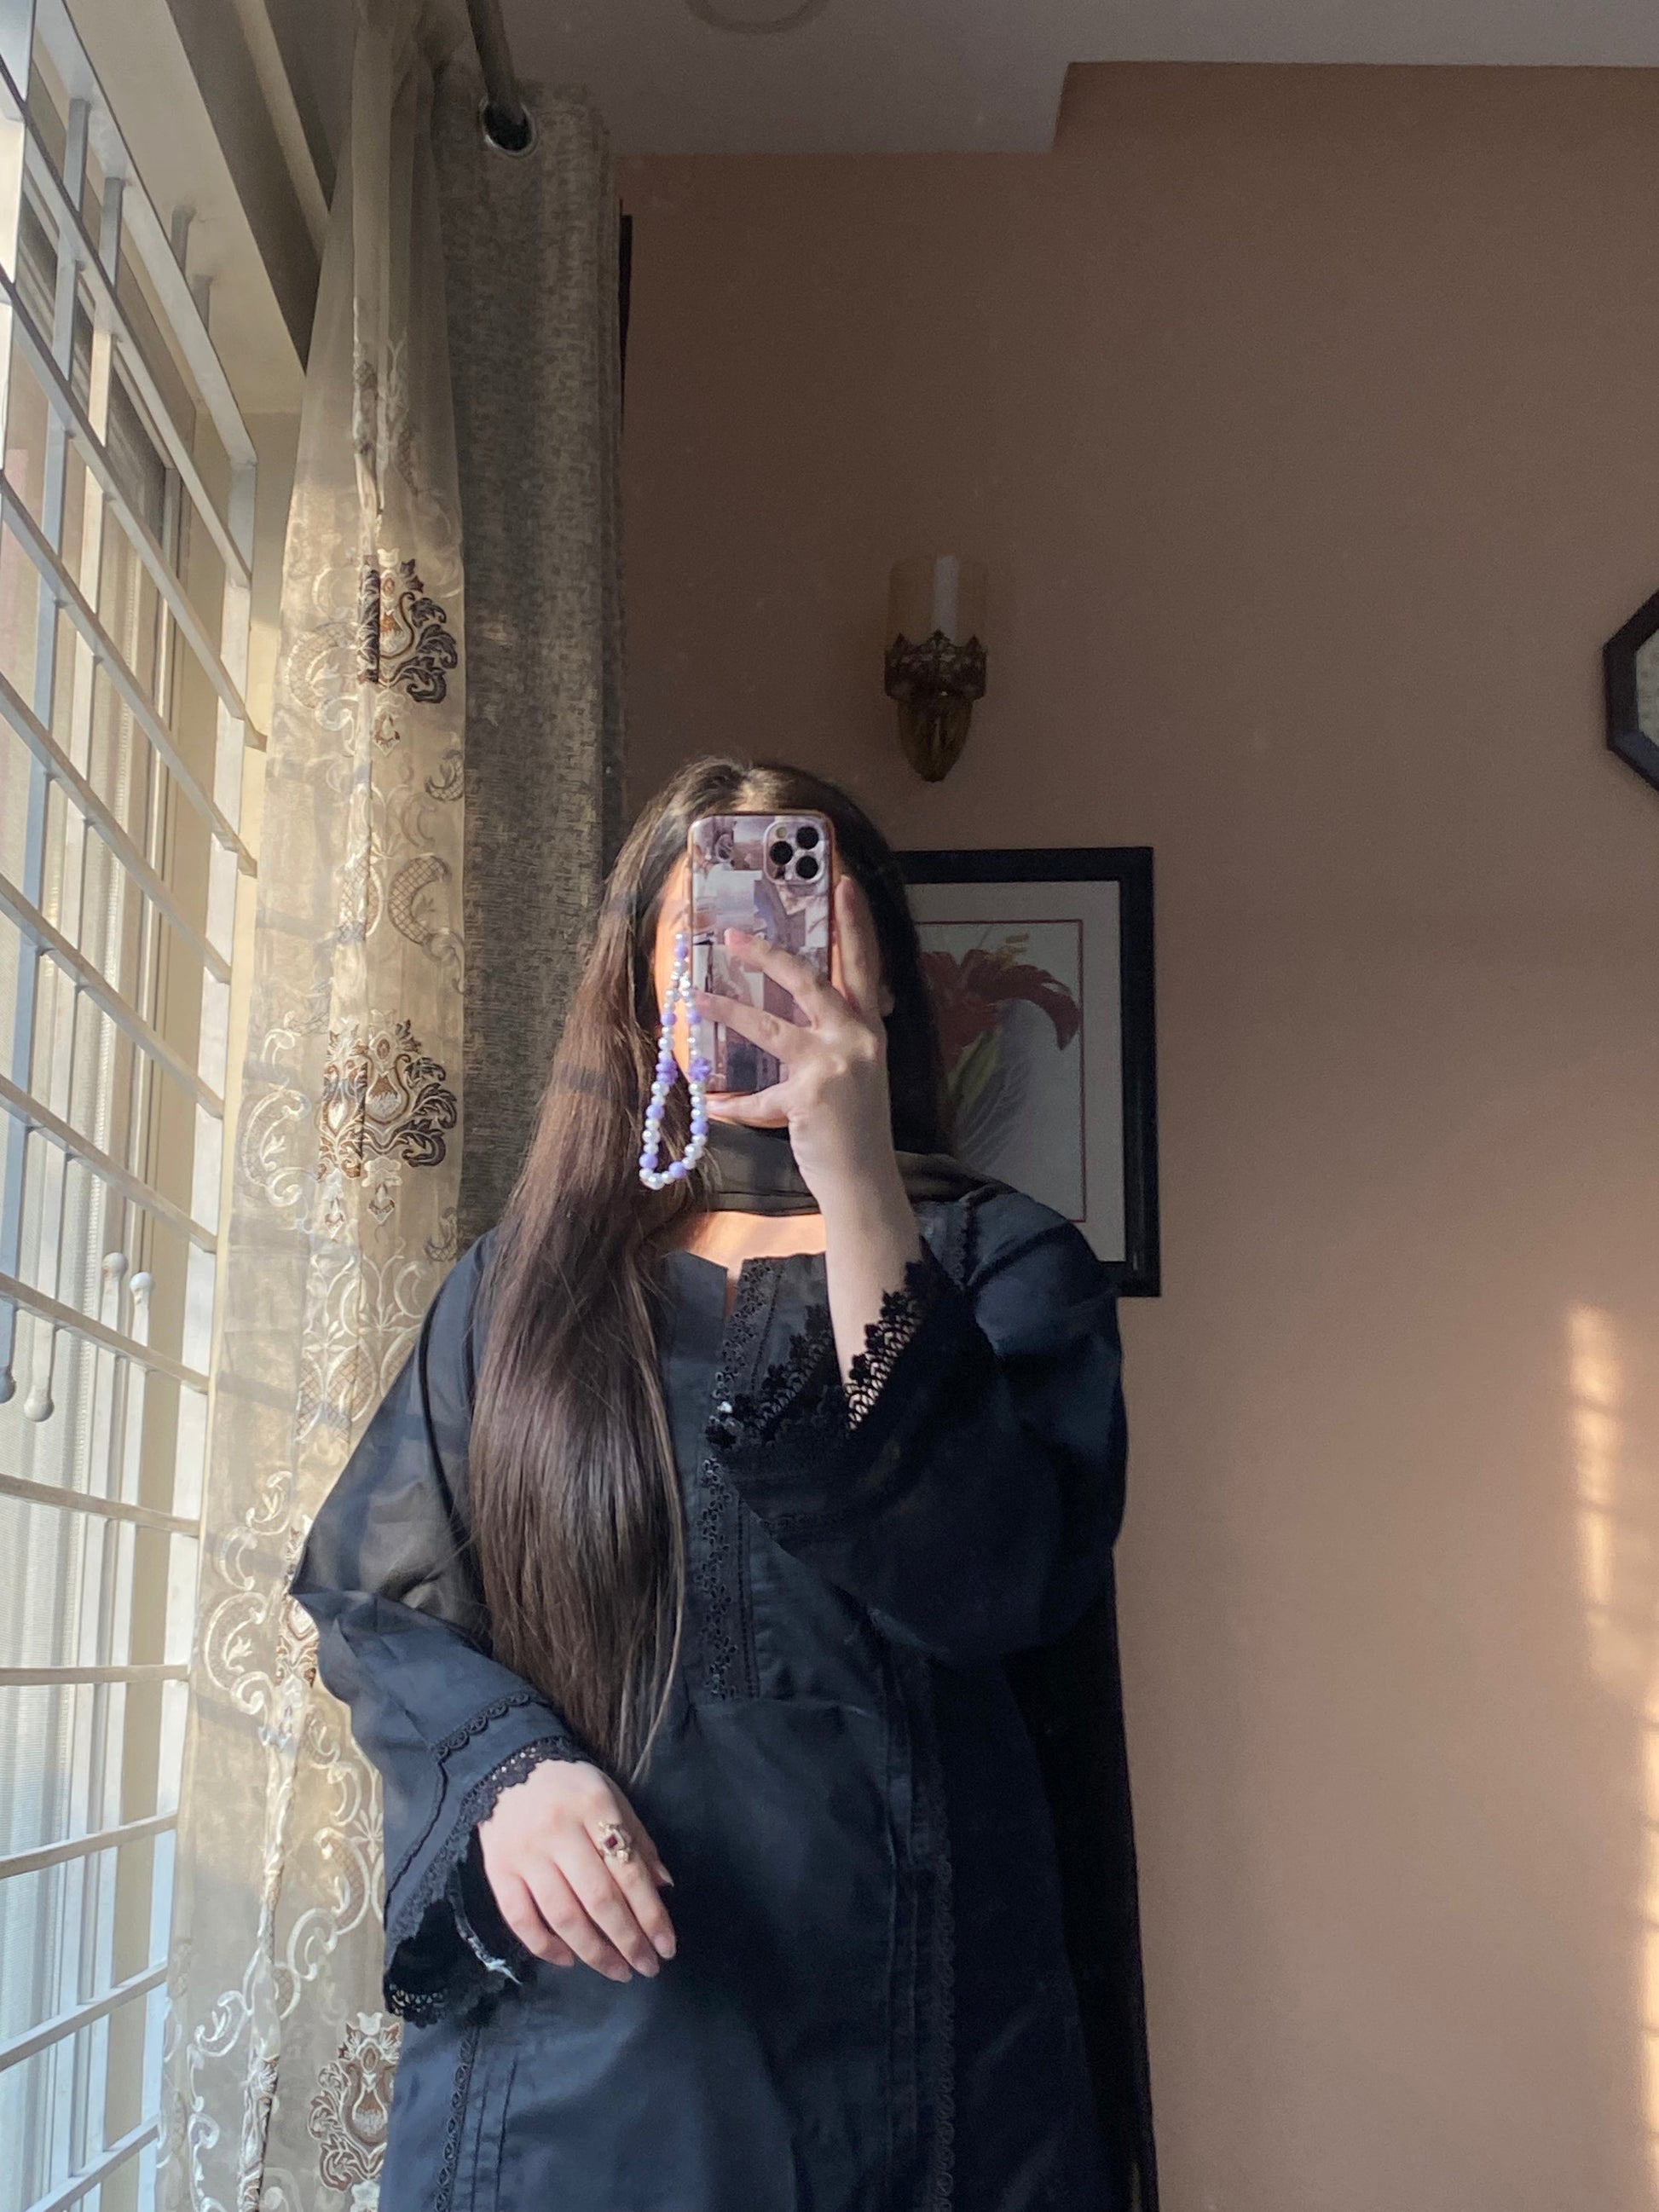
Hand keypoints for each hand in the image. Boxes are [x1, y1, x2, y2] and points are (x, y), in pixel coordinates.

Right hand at [478, 1758, 675, 1981]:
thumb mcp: (611, 1798)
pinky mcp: (497, 1870)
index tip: (667, 1946)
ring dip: (593, 1952)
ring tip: (618, 1971)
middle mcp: (559, 1833)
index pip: (629, 1872)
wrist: (507, 1765)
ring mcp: (526, 1854)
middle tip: (647, 1967)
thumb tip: (663, 1888)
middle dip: (627, 1940)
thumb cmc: (570, 1787)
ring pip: (563, 1915)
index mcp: (595, 1809)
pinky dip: (545, 1946)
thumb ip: (637, 1840)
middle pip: (598, 1900)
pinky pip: (520, 1918)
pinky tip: (569, 1959)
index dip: (650, 1914)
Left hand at [698, 876, 901, 1209]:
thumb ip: (829, 1042)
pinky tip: (712, 1101)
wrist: (866, 1181)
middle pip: (810, 981)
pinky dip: (734, 1101)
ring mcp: (834, 1066)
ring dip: (729, 1010)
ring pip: (771, 1026)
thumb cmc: (854, 1128)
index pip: (863, 965)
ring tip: (697, 997)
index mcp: (868, 1029)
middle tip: (735, 935)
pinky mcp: (809, 1097)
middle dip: (770, 956)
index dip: (855, 924)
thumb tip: (784, 1018)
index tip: (844, 882)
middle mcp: (857, 1039)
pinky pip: (758, 1096)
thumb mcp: (854, 1074)